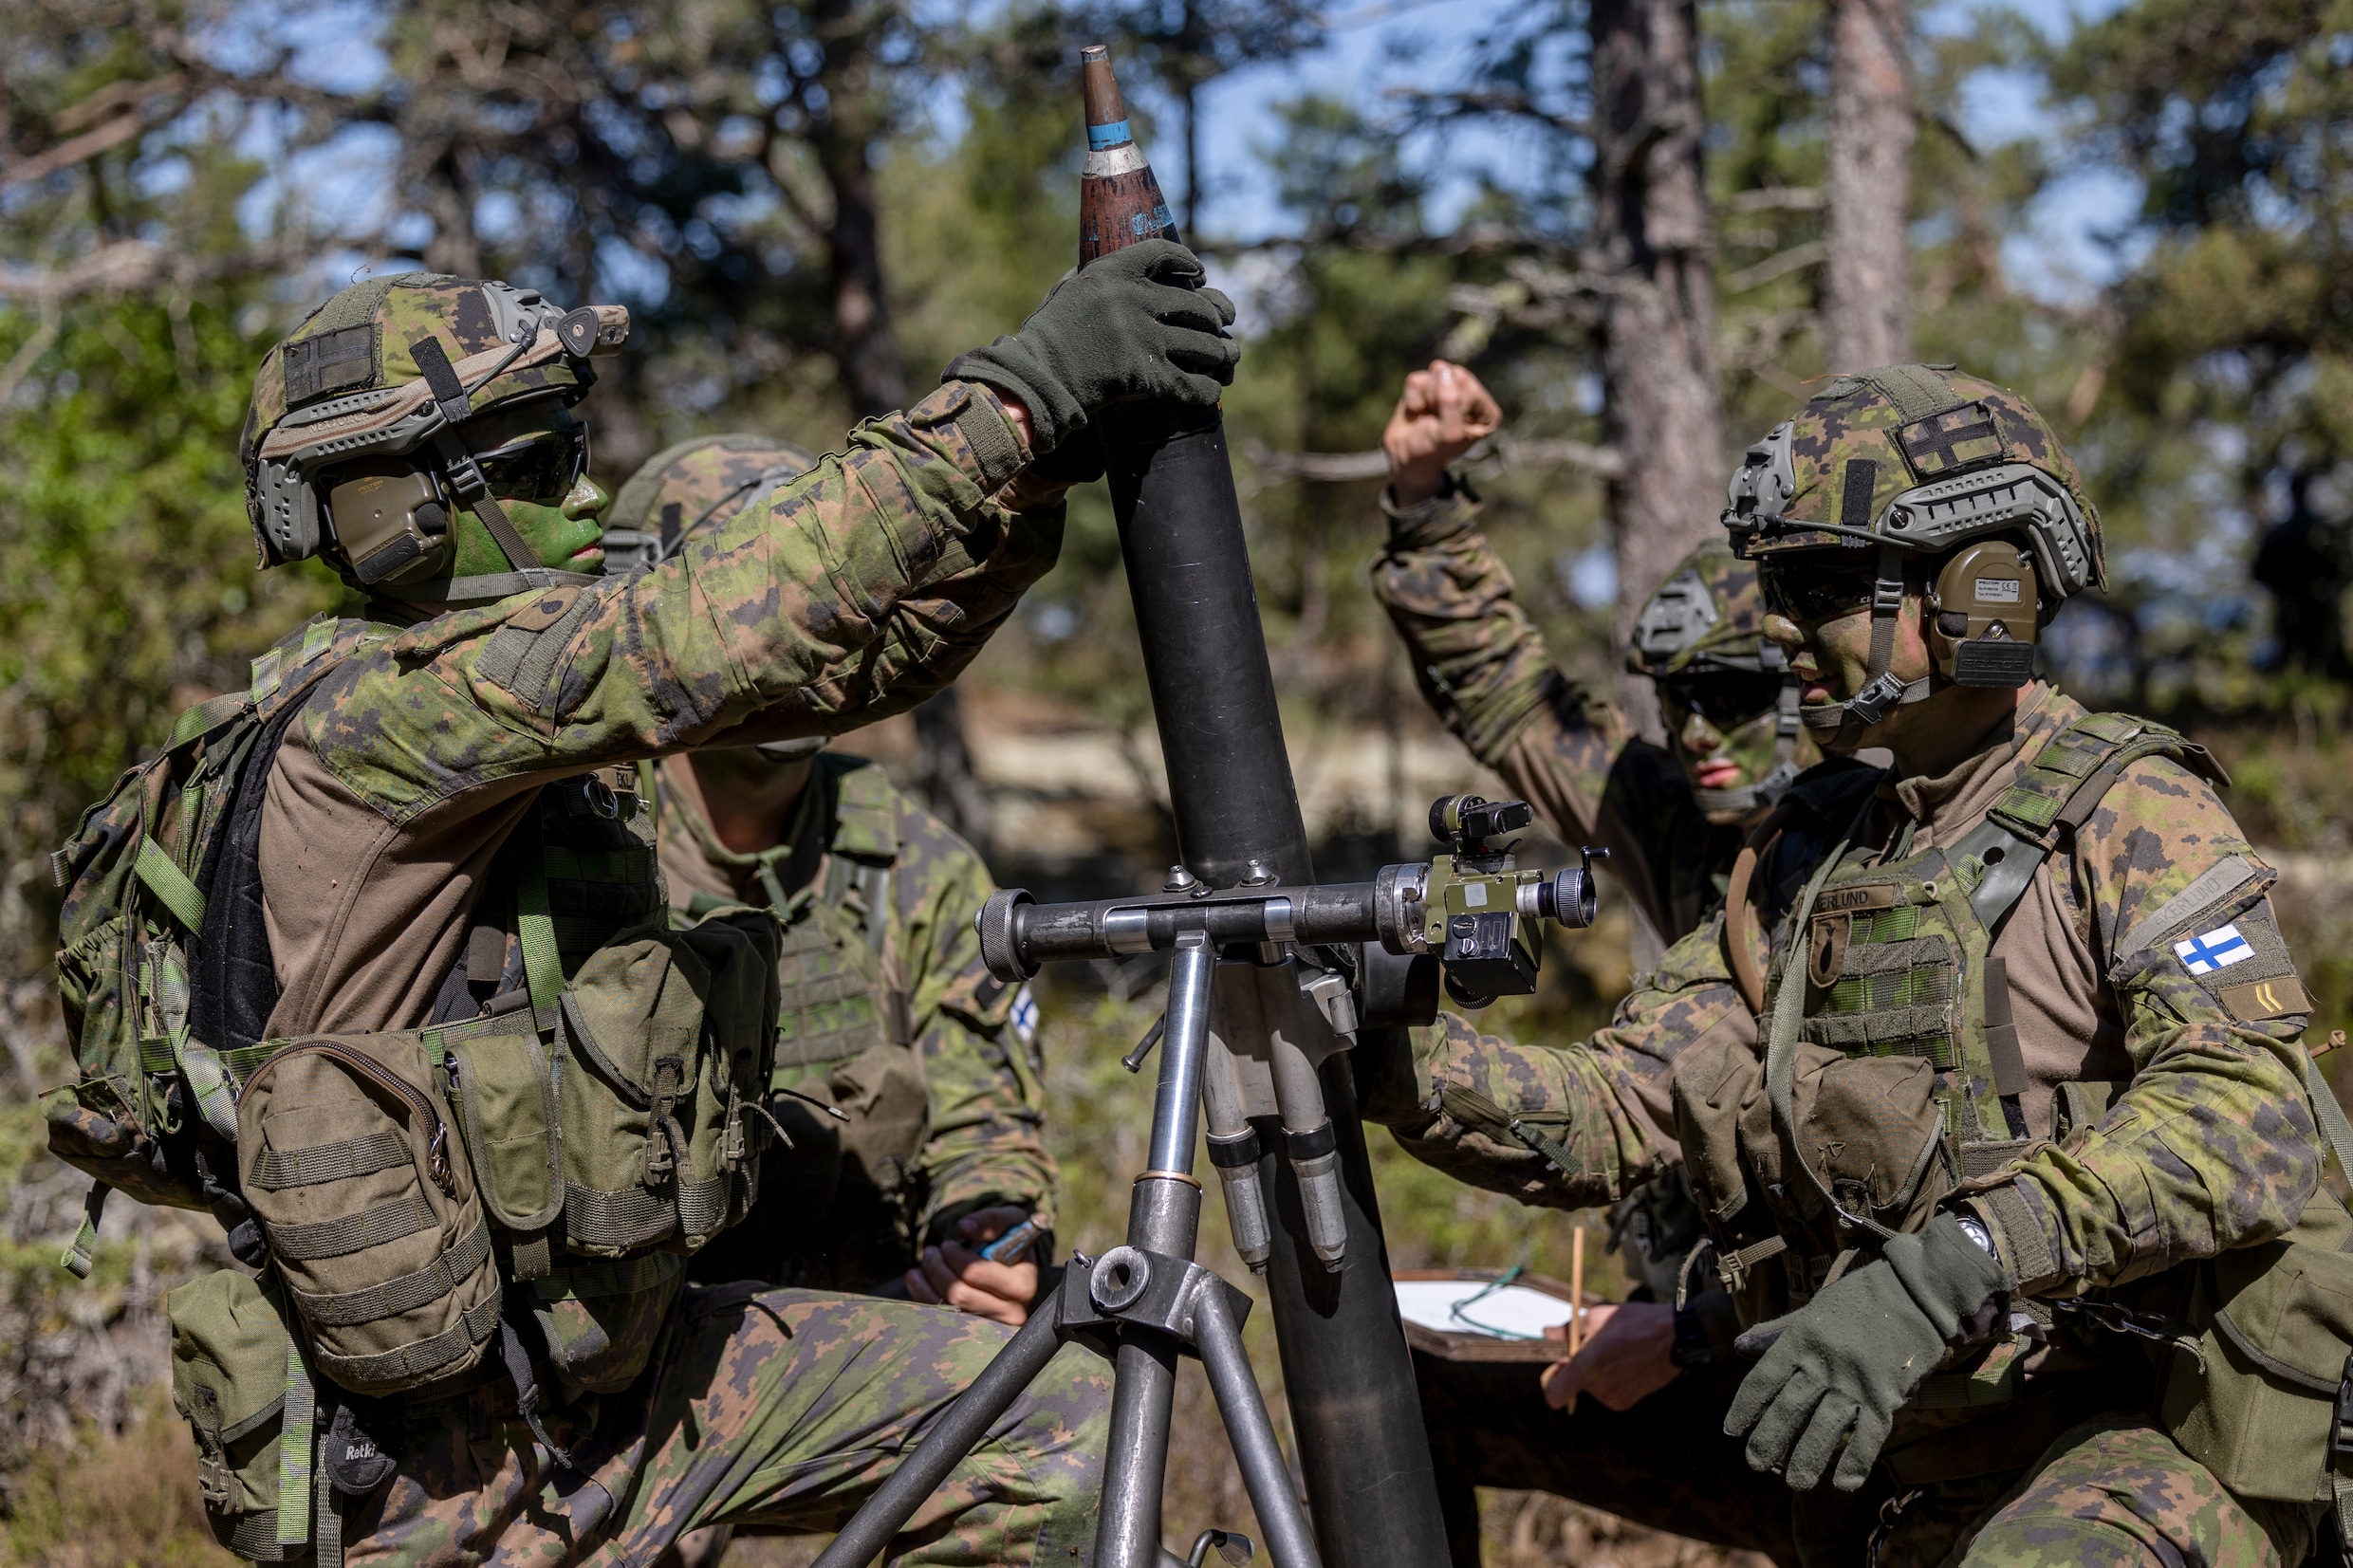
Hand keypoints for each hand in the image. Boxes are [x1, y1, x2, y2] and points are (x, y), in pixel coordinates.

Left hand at [903, 1206, 1040, 1327]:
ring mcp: (992, 1327)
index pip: (977, 1274)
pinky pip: (940, 1319)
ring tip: (927, 1260)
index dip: (956, 1256)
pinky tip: (916, 1277)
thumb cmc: (1011, 1242)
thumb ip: (991, 1220)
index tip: (948, 1244)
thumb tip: (964, 1229)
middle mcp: (1011, 1312)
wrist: (1014, 1268)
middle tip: (933, 1251)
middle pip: (960, 1293)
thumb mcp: (1011, 1222)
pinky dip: (922, 1295)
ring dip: (929, 1279)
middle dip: (938, 1268)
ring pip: (948, 1307)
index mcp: (1023, 1285)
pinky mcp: (974, 1334)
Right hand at [945, 239, 1238, 457]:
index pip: (1166, 253)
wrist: (1036, 377)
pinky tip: (1210, 390)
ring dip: (1220, 353)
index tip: (1201, 275)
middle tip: (1220, 326)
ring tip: (1224, 358)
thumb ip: (1101, 275)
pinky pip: (1193, 383)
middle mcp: (1133, 298)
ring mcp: (1142, 337)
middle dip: (1214, 317)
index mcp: (1114, 270)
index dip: (1189, 263)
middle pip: (1196, 303)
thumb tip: (1132, 267)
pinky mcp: (1146, 375)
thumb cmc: (1049, 336)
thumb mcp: (1071, 290)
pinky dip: (1206, 388)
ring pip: (1204, 344)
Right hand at [1383, 360, 1500, 505]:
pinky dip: (1412, 398)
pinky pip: (1416, 379)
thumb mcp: (1449, 434)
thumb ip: (1451, 403)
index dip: (1453, 409)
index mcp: (1487, 412)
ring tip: (1428, 416)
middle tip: (1436, 420)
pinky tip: (1417, 411)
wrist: (1405, 458)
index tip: (1449, 427)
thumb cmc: (1433, 450)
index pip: (1471, 391)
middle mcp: (1472, 396)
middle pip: (1456, 376)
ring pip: (1436, 373)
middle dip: (1440, 399)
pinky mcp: (1427, 385)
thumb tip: (1444, 369)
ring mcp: (1449, 388)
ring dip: (1426, 398)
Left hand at [1539, 1301, 1681, 1413]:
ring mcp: (1614, 1398)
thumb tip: (1546, 1332)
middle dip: (1579, 1365)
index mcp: (1587, 1366)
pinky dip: (1611, 1378)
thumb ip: (1568, 1330)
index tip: (1560, 1364)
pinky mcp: (1627, 1402)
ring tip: (1617, 1350)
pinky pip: (1607, 1391)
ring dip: (1597, 1371)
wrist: (1675, 1337)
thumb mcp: (1597, 1317)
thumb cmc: (1634, 1322)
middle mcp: (1599, 1388)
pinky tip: (1626, 1361)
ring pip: (1592, 1386)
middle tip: (1597, 1344)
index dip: (1550, 1381)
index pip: (1554, 1394)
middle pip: (1575, 1382)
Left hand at [1725, 1214, 2006, 1491]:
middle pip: (1788, 1410)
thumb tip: (1739, 1346)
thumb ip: (1777, 1332)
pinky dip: (1855, 1463)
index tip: (1731, 1432)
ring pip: (1824, 1430)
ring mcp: (1855, 1382)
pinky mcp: (1887, 1396)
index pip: (1763, 1380)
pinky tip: (1843, 1484)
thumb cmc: (1860, 1299)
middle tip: (1755, 1465)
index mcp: (1800, 1340)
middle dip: (1768, 1441)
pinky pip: (1868, 1437)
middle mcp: (1822, 1363)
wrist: (1916, 1291)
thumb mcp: (1813, 1310)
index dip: (1744, 1409)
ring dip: (1807, 1461)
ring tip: (1794, 1483)